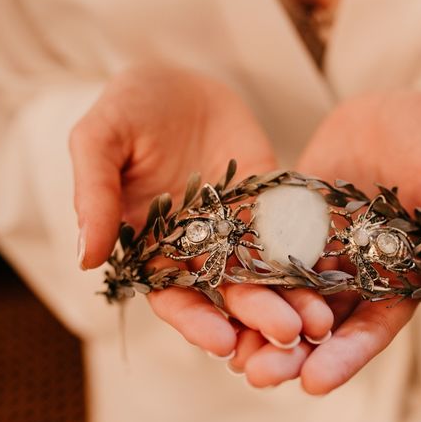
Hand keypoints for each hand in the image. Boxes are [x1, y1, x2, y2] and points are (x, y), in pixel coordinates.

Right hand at [69, 64, 332, 358]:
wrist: (179, 78)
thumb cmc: (130, 107)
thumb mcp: (100, 139)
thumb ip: (94, 194)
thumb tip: (86, 258)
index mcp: (152, 246)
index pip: (172, 296)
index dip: (194, 321)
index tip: (221, 343)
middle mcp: (198, 247)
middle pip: (228, 294)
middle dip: (256, 317)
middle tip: (287, 337)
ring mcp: (239, 226)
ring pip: (266, 272)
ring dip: (292, 298)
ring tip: (319, 321)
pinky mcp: (271, 203)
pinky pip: (293, 230)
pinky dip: (311, 253)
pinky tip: (334, 272)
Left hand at [234, 90, 420, 391]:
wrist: (400, 103)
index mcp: (401, 273)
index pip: (373, 325)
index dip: (347, 354)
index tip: (315, 382)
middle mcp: (357, 268)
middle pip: (323, 320)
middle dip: (292, 351)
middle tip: (258, 376)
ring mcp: (320, 242)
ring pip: (287, 292)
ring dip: (260, 322)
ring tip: (228, 351)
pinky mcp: (291, 216)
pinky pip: (263, 245)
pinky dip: (243, 271)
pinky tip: (216, 291)